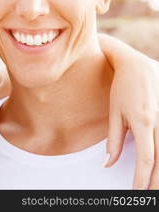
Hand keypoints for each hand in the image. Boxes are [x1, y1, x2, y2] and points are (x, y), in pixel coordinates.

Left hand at [105, 56, 158, 188]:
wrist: (137, 65)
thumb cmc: (122, 89)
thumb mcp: (114, 113)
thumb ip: (113, 140)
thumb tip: (108, 164)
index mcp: (143, 122)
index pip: (146, 159)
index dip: (142, 178)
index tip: (136, 191)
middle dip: (156, 181)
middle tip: (149, 196)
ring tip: (156, 185)